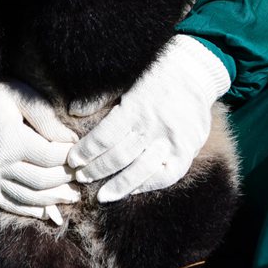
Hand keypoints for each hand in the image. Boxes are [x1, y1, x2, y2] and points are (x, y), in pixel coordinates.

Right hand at [0, 79, 79, 223]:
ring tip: (72, 197)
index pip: (49, 157)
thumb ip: (47, 119)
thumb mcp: (22, 96)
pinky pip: (8, 204)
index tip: (82, 154)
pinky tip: (47, 212)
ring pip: (27, 197)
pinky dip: (28, 211)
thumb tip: (73, 141)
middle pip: (41, 180)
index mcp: (10, 139)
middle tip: (82, 177)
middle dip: (65, 180)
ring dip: (52, 200)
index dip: (69, 157)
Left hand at [67, 34, 230, 202]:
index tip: (73, 160)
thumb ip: (100, 98)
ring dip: (118, 186)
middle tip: (80, 178)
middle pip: (119, 156)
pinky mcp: (187, 151)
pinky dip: (146, 185)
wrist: (194, 72)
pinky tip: (131, 191)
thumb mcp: (126, 80)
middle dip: (96, 170)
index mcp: (136, 106)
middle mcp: (154, 126)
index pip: (105, 137)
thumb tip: (73, 111)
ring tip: (101, 195)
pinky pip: (165, 176)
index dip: (86, 152)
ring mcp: (172, 141)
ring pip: (141, 171)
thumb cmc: (154, 75)